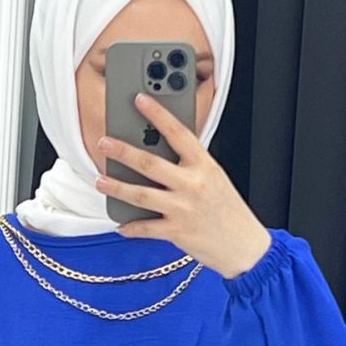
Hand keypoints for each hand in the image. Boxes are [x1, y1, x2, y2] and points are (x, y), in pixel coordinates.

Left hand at [95, 91, 272, 278]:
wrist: (244, 246)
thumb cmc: (228, 211)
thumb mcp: (215, 178)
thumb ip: (190, 165)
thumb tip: (158, 154)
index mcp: (204, 166)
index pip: (178, 133)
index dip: (158, 114)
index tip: (140, 100)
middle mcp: (193, 184)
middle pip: (150, 164)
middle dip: (123, 152)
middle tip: (104, 143)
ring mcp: (183, 209)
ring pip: (141, 195)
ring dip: (117, 187)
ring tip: (100, 181)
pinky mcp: (177, 231)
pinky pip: (146, 228)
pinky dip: (130, 227)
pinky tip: (119, 224)